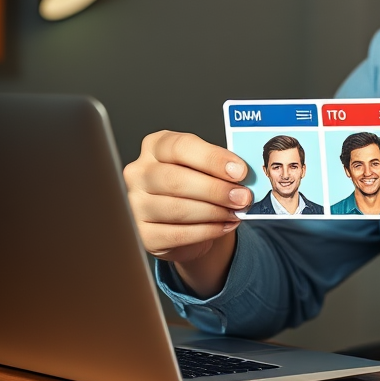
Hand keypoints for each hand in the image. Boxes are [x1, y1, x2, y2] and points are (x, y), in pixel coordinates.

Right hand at [123, 131, 251, 268]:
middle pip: (176, 180)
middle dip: (216, 190)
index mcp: (156, 146)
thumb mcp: (207, 166)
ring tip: (236, 212)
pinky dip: (207, 231)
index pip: (180, 147)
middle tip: (243, 196)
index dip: (212, 159)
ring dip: (215, 212)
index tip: (239, 170)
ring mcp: (136, 205)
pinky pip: (178, 234)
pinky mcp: (144, 234)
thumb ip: (222, 166)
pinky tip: (224, 225)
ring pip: (178, 209)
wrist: (187, 220)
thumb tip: (243, 174)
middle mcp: (139, 173)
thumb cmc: (198, 184)